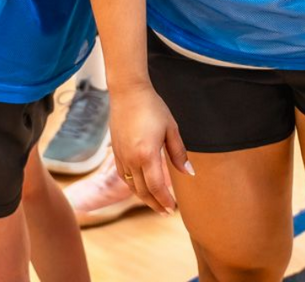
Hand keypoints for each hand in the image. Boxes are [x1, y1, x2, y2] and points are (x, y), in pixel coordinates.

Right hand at [109, 82, 191, 214]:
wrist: (128, 92)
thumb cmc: (152, 107)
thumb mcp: (171, 128)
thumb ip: (179, 153)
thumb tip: (189, 173)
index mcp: (147, 154)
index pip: (156, 186)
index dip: (165, 200)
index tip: (173, 209)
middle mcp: (131, 159)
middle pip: (143, 190)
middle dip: (155, 204)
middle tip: (165, 212)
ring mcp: (121, 156)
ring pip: (132, 186)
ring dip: (144, 197)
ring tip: (155, 204)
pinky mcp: (115, 152)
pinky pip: (124, 176)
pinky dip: (133, 186)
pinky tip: (141, 188)